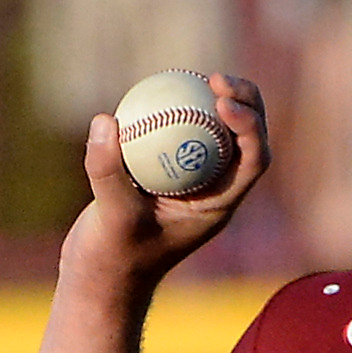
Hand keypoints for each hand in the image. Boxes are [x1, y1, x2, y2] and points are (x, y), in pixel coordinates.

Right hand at [60, 74, 269, 291]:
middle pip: (244, 140)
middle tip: (215, 77)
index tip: (222, 100)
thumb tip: (106, 121)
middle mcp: (211, 190)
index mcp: (218, 206)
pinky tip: (154, 88)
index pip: (253, 160)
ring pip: (214, 133)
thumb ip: (108, 172)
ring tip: (194, 74)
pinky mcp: (164, 172)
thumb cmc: (112, 259)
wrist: (98, 278)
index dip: (250, 125)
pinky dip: (172, 109)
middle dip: (243, 102)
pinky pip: (178, 132)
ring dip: (211, 101)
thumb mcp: (110, 218)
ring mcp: (189, 180)